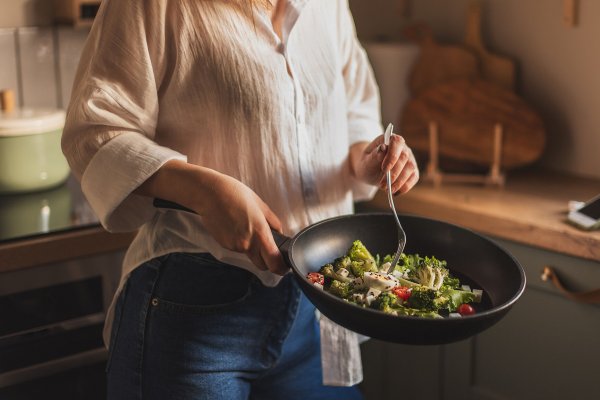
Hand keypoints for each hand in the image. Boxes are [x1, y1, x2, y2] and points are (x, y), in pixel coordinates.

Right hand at [137, 160, 287, 274]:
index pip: (274, 262)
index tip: (283, 266)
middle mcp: (247, 243)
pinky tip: (235, 226)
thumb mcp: (260, 204)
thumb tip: (280, 233)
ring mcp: (234, 246)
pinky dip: (239, 241)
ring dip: (251, 247)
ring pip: (249, 254)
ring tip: (245, 226)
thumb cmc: (234, 194)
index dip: (280, 268)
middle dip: (267, 261)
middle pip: (262, 265)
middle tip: (268, 248)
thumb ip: (273, 221)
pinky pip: (237, 248)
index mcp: (260, 233)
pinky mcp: (224, 244)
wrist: (209, 194)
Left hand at [351, 133, 418, 194]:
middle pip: (404, 157)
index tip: (384, 169)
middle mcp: (402, 148)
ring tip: (387, 190)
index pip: (396, 142)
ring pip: (410, 168)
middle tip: (382, 185)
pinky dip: (405, 187)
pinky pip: (413, 178)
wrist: (369, 171)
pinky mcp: (412, 171)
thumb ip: (374, 155)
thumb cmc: (367, 164)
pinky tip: (395, 192)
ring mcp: (409, 159)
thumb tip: (383, 148)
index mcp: (390, 140)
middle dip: (393, 173)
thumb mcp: (366, 161)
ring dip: (399, 182)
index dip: (392, 155)